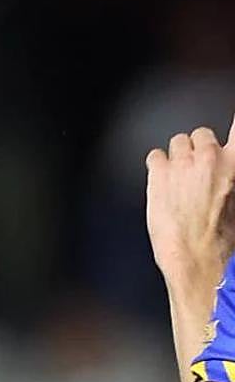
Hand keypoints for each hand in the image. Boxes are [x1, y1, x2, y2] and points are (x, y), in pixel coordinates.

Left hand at [146, 117, 234, 287]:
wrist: (195, 254)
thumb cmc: (219, 238)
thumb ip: (228, 177)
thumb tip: (222, 177)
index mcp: (234, 164)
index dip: (231, 126)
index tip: (226, 132)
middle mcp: (210, 157)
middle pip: (201, 134)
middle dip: (197, 149)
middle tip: (196, 171)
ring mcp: (181, 163)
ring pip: (177, 141)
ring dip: (177, 157)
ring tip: (178, 178)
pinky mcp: (158, 171)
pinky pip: (155, 155)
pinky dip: (157, 166)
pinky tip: (161, 181)